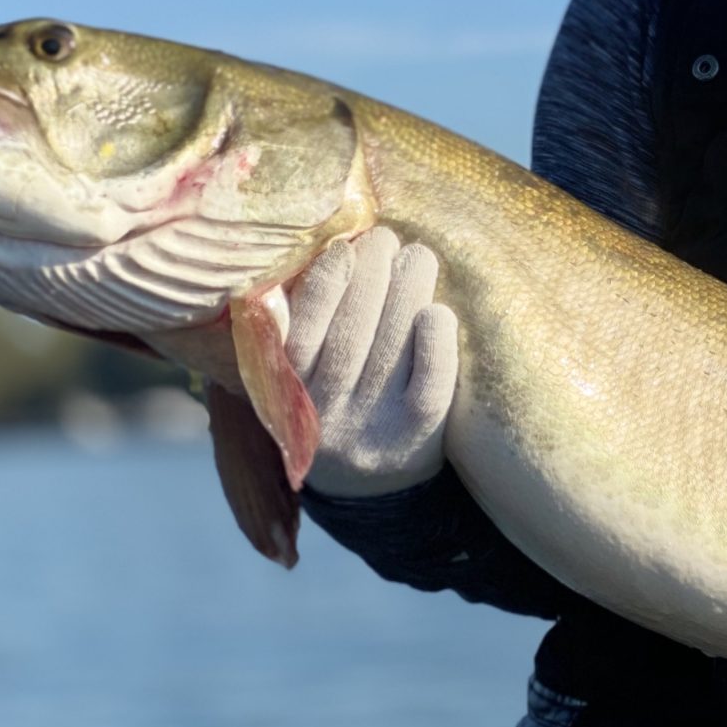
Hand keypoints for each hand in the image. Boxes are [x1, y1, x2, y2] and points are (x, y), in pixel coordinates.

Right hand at [285, 226, 460, 497]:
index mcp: (289, 395)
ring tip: (416, 256)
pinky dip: (436, 346)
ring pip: (390, 352)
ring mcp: (373, 429)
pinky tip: (437, 311)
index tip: (343, 246)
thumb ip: (298, 327)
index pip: (302, 336)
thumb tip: (323, 252)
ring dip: (406, 293)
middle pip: (351, 336)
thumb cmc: (335, 404)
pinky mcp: (418, 438)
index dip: (325, 286)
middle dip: (371, 276)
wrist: (370, 488)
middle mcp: (327, 415)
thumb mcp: (301, 378)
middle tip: (385, 238)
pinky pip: (430, 388)